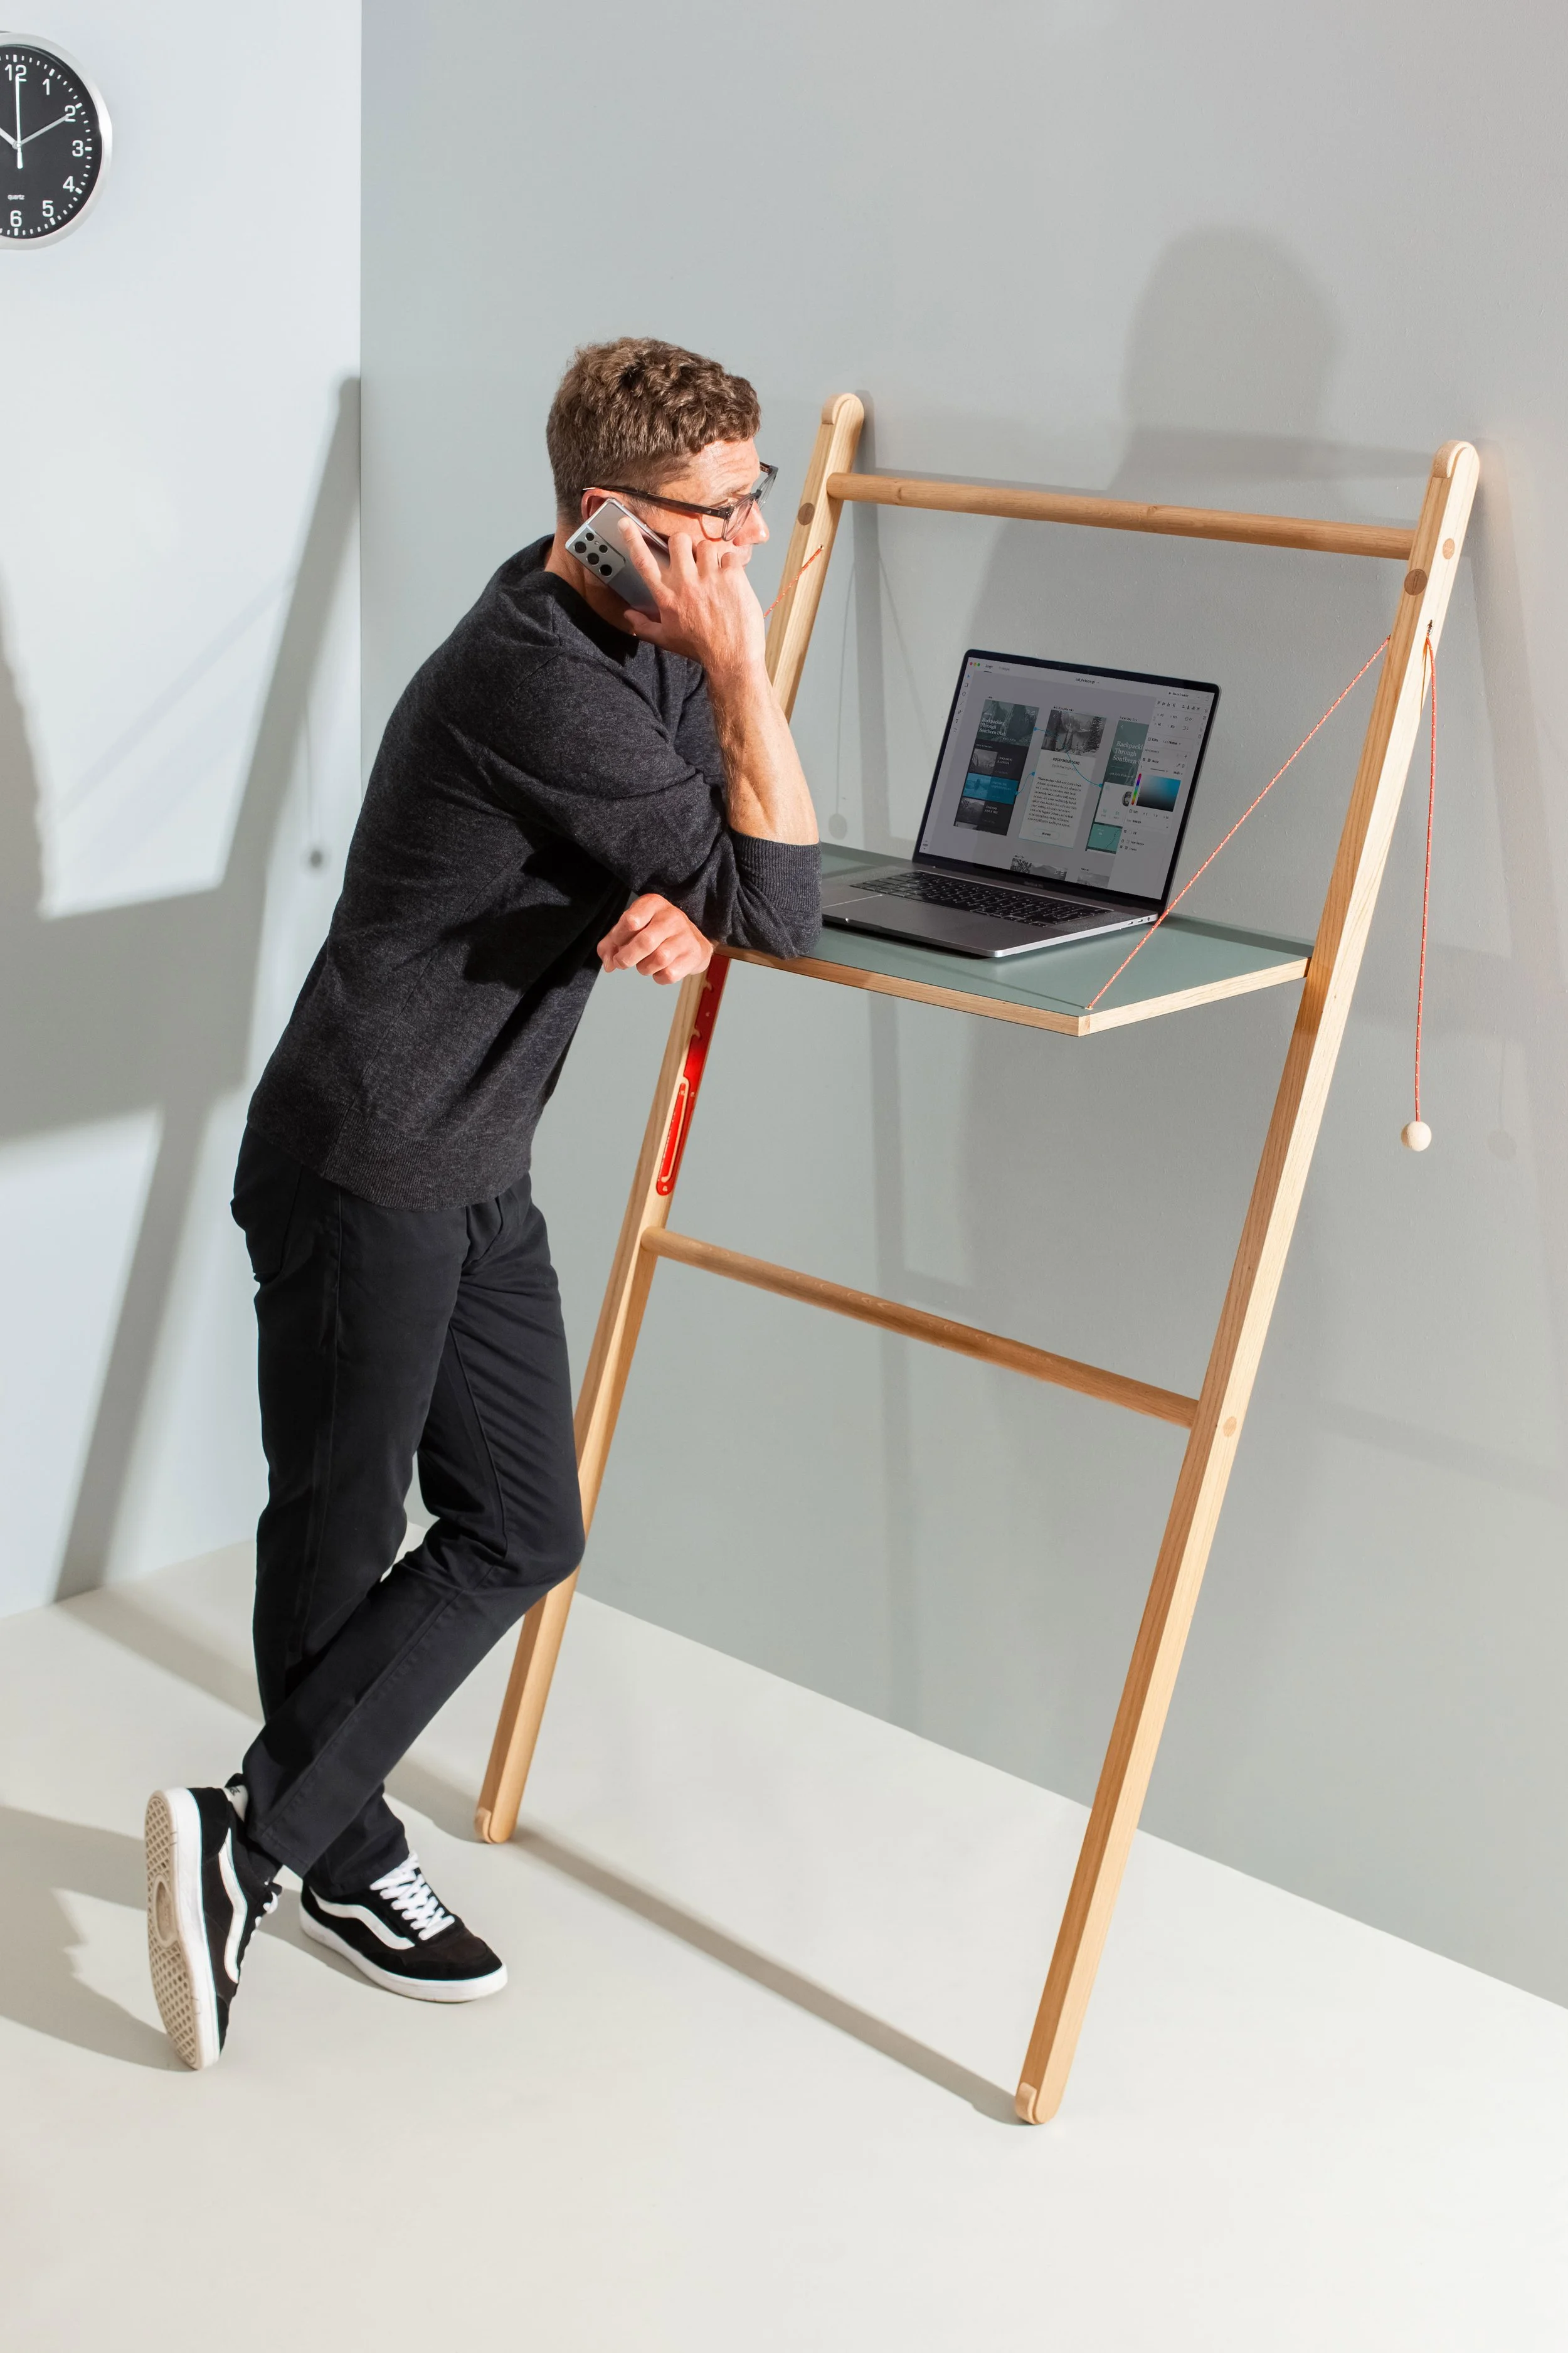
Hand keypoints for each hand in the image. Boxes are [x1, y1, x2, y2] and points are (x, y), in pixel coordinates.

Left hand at [597, 895, 712, 985]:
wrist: (692, 940)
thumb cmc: (655, 933)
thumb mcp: (632, 929)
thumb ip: (612, 943)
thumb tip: (608, 964)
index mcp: (653, 904)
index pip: (631, 921)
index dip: (618, 937)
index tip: (617, 943)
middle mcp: (671, 916)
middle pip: (645, 942)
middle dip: (626, 958)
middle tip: (621, 962)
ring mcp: (685, 936)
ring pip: (659, 959)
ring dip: (644, 968)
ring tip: (644, 965)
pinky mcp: (693, 955)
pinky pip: (670, 973)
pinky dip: (658, 977)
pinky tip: (659, 971)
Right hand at [618, 522, 765, 684]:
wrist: (731, 659)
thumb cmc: (699, 649)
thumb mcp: (666, 639)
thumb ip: (644, 626)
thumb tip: (628, 615)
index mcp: (666, 596)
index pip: (644, 561)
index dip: (633, 539)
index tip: (626, 523)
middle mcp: (684, 583)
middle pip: (677, 541)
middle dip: (684, 545)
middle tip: (692, 557)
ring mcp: (709, 577)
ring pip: (705, 545)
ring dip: (710, 555)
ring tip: (715, 573)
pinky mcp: (732, 577)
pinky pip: (730, 555)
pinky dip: (732, 565)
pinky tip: (732, 581)